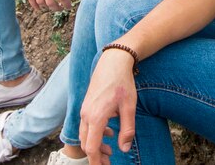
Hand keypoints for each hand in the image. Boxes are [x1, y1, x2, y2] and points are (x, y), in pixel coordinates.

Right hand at [79, 49, 136, 164]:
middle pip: (86, 143)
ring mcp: (85, 109)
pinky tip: (109, 132)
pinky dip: (96, 132)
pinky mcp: (87, 104)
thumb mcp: (129, 106)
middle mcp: (86, 115)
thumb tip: (124, 149)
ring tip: (110, 149)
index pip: (91, 147)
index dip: (96, 161)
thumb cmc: (122, 83)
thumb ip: (127, 129)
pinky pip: (87, 124)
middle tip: (108, 162)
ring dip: (96, 144)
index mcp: (96, 117)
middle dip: (96, 155)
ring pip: (86, 134)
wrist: (113, 61)